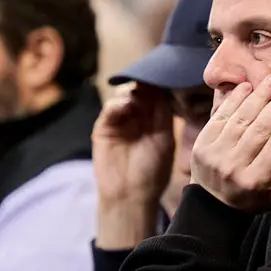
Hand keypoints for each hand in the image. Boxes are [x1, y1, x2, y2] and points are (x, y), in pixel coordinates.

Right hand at [92, 83, 175, 206]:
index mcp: (155, 117)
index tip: (166, 75)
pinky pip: (110, 108)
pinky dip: (117, 104)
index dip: (160, 84)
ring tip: (138, 99)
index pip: (157, 93)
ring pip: (124, 93)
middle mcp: (138, 115)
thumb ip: (163, 114)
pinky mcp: (104, 126)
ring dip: (132, 92)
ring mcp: (120, 119)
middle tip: (151, 83)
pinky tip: (125, 107)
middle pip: (140, 89)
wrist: (131, 195)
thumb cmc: (153, 171)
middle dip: (146, 84)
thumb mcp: (164, 140)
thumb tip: (162, 88)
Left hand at [190, 75, 270, 212]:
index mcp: (256, 182)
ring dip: (258, 97)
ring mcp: (215, 155)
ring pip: (241, 120)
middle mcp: (234, 169)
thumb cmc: (257, 194)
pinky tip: (248, 86)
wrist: (213, 204)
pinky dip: (235, 100)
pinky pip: (221, 116)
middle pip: (260, 130)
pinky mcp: (202, 144)